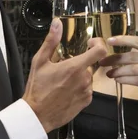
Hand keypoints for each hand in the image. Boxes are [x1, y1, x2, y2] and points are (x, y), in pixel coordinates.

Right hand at [23, 18, 106, 132]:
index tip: (90, 43)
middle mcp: (85, 79)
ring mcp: (87, 91)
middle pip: (90, 64)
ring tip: (62, 81)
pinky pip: (87, 89)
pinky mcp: (86, 102)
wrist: (37, 115)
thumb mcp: (40, 61)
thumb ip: (51, 41)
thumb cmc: (37, 88)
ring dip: (79, 75)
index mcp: (75, 67)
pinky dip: (80, 87)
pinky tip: (66, 90)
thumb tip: (57, 23)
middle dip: (79, 62)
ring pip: (88, 77)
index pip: (100, 51)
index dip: (98, 43)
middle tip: (63, 67)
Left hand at [100, 36, 137, 112]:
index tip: (109, 41)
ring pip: (135, 69)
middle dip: (116, 59)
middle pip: (134, 56)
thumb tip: (112, 47)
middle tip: (103, 62)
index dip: (123, 40)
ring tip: (109, 74)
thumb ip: (133, 55)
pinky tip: (117, 80)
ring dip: (119, 71)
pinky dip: (125, 80)